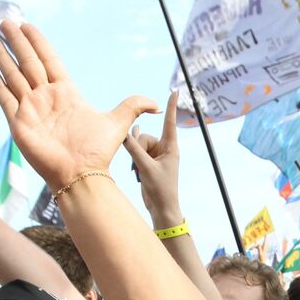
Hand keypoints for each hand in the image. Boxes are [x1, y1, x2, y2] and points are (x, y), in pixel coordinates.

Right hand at [0, 21, 158, 191]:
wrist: (80, 174)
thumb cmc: (98, 152)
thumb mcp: (118, 123)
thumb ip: (133, 106)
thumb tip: (156, 103)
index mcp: (66, 92)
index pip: (48, 60)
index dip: (38, 42)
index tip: (27, 25)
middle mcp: (46, 97)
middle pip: (28, 62)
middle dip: (16, 42)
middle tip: (4, 21)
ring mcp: (31, 109)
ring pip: (13, 76)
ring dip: (2, 56)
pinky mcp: (19, 122)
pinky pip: (5, 98)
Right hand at [123, 91, 183, 226]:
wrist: (161, 207)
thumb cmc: (160, 189)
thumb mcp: (145, 167)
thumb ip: (134, 150)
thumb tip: (124, 133)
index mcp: (171, 148)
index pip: (169, 122)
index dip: (171, 106)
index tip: (175, 91)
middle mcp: (164, 148)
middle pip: (144, 136)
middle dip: (138, 148)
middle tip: (141, 166)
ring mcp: (156, 155)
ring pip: (138, 144)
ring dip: (135, 157)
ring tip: (140, 172)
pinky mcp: (148, 161)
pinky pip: (136, 150)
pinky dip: (134, 155)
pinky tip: (132, 151)